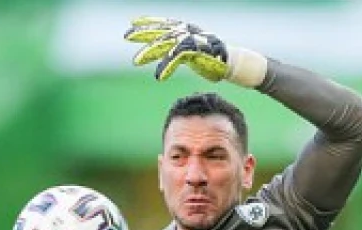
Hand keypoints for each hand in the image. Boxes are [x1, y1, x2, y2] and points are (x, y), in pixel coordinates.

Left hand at [125, 16, 270, 86]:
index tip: (133, 22)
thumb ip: (178, 52)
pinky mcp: (198, 52)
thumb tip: (165, 53)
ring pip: (167, 44)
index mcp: (186, 31)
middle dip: (144, 32)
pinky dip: (168, 67)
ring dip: (151, 52)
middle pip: (162, 31)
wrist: (233, 64)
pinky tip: (159, 76)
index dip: (149, 22)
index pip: (165, 23)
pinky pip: (178, 58)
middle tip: (127, 36)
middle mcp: (189, 32)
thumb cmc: (213, 60)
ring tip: (136, 61)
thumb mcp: (192, 54)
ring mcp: (193, 41)